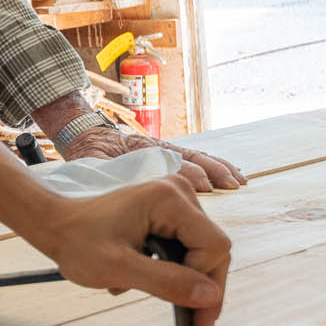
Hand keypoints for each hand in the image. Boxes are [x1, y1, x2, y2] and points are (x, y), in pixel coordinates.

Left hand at [38, 176, 231, 325]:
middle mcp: (178, 192)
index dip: (205, 281)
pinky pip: (187, 247)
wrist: (55, 224)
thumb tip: (211, 297)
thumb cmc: (77, 241)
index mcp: (168, 198)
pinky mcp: (168, 211)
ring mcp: (174, 200)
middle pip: (212, 249)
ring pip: (201, 252)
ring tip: (158, 299)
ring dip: (185, 281)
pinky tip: (148, 281)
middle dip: (203, 290)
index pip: (213, 246)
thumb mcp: (118, 269)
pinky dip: (174, 270)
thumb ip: (166, 282)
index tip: (189, 312)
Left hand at [61, 124, 246, 191]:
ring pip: (199, 157)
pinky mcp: (170, 153)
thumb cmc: (90, 155)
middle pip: (192, 159)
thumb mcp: (95, 166)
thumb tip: (127, 190)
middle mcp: (160, 150)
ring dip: (219, 169)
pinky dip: (217, 164)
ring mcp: (167, 150)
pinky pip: (198, 156)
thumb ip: (111, 178)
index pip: (173, 164)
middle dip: (213, 172)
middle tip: (230, 185)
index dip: (190, 176)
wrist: (87, 135)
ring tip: (238, 181)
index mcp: (142, 152)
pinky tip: (233, 173)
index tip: (206, 186)